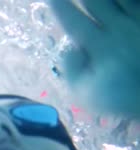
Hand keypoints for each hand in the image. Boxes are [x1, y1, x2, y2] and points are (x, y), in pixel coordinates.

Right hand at [50, 0, 139, 117]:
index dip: (59, 6)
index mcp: (98, 45)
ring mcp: (138, 22)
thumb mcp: (86, 95)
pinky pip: (137, 3)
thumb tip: (70, 47)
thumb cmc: (122, 98)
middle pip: (95, 1)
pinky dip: (128, 1)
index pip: (72, 20)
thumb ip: (72, 71)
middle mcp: (118, 27)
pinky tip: (122, 2)